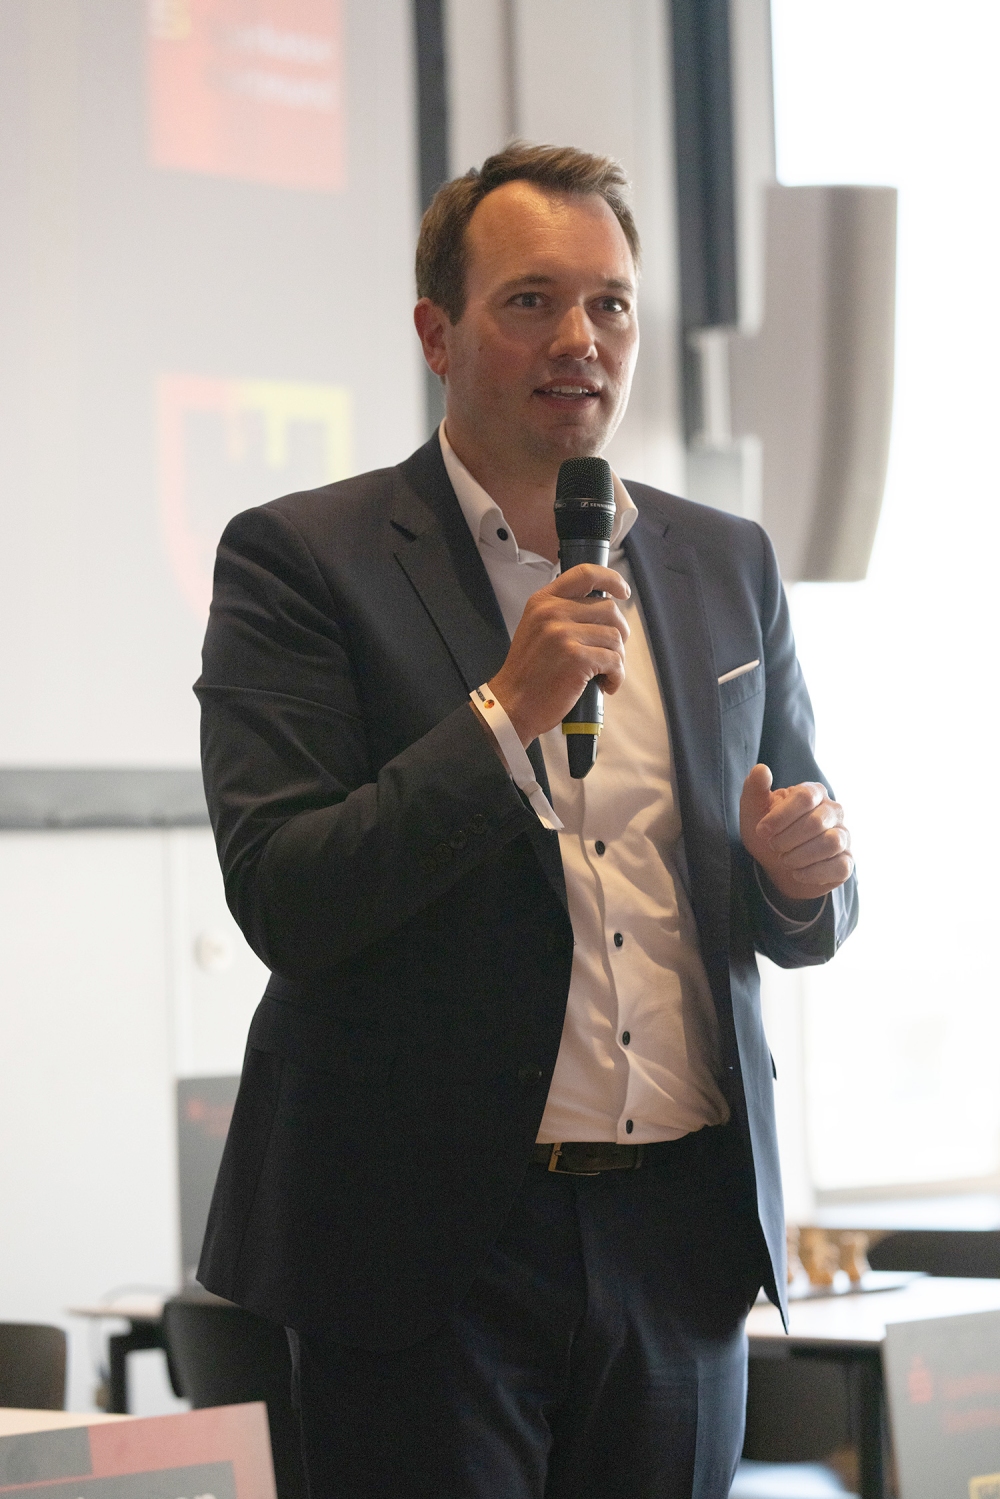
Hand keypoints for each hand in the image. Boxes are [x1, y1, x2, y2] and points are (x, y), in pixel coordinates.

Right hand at [488, 565, 629, 745]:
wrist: (512, 704)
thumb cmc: (528, 672)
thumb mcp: (536, 628)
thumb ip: (562, 612)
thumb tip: (605, 608)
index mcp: (543, 601)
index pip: (585, 574)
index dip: (611, 580)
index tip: (623, 591)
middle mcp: (553, 612)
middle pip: (609, 609)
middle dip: (619, 633)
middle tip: (611, 653)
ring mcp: (564, 635)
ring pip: (615, 637)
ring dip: (617, 658)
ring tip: (605, 673)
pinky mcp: (577, 659)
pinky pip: (614, 661)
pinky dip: (617, 676)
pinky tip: (606, 685)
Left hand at [740, 763, 852, 902]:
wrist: (778, 866)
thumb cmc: (769, 833)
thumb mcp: (754, 810)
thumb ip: (754, 788)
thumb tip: (761, 769)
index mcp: (813, 792)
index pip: (805, 797)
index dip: (781, 817)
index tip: (762, 831)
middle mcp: (833, 811)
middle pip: (816, 822)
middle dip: (788, 839)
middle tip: (774, 846)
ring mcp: (843, 836)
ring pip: (831, 843)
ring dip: (800, 856)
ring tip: (785, 859)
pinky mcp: (846, 861)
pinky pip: (839, 866)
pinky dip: (813, 873)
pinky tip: (797, 873)